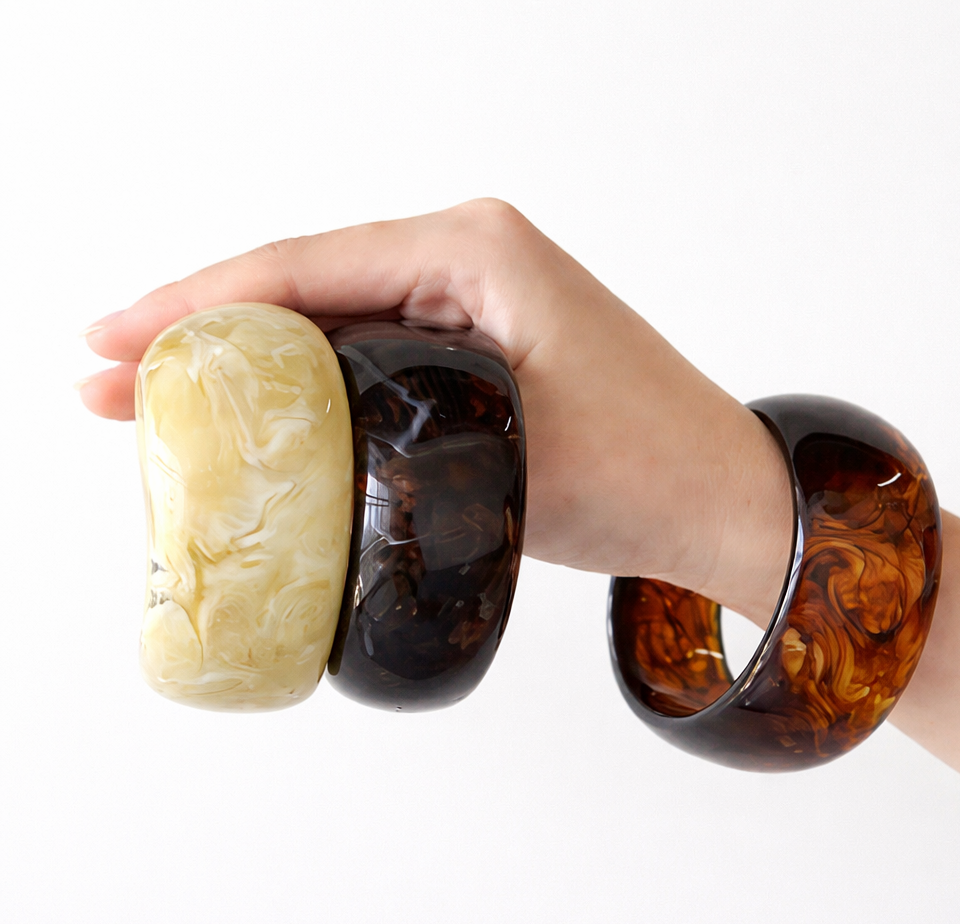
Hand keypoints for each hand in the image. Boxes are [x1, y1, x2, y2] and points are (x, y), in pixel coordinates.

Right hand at [79, 198, 792, 626]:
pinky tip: (254, 409)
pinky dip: (304, 380)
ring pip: (331, 319)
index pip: (303, 268)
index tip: (114, 340)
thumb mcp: (502, 451)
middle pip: (304, 284)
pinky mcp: (478, 347)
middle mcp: (467, 257)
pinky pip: (369, 352)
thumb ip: (379, 435)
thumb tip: (271, 449)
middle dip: (200, 330)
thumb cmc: (642, 469)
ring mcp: (473, 301)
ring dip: (245, 357)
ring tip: (152, 396)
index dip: (196, 304)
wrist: (716, 497)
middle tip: (104, 374)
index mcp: (473, 250)